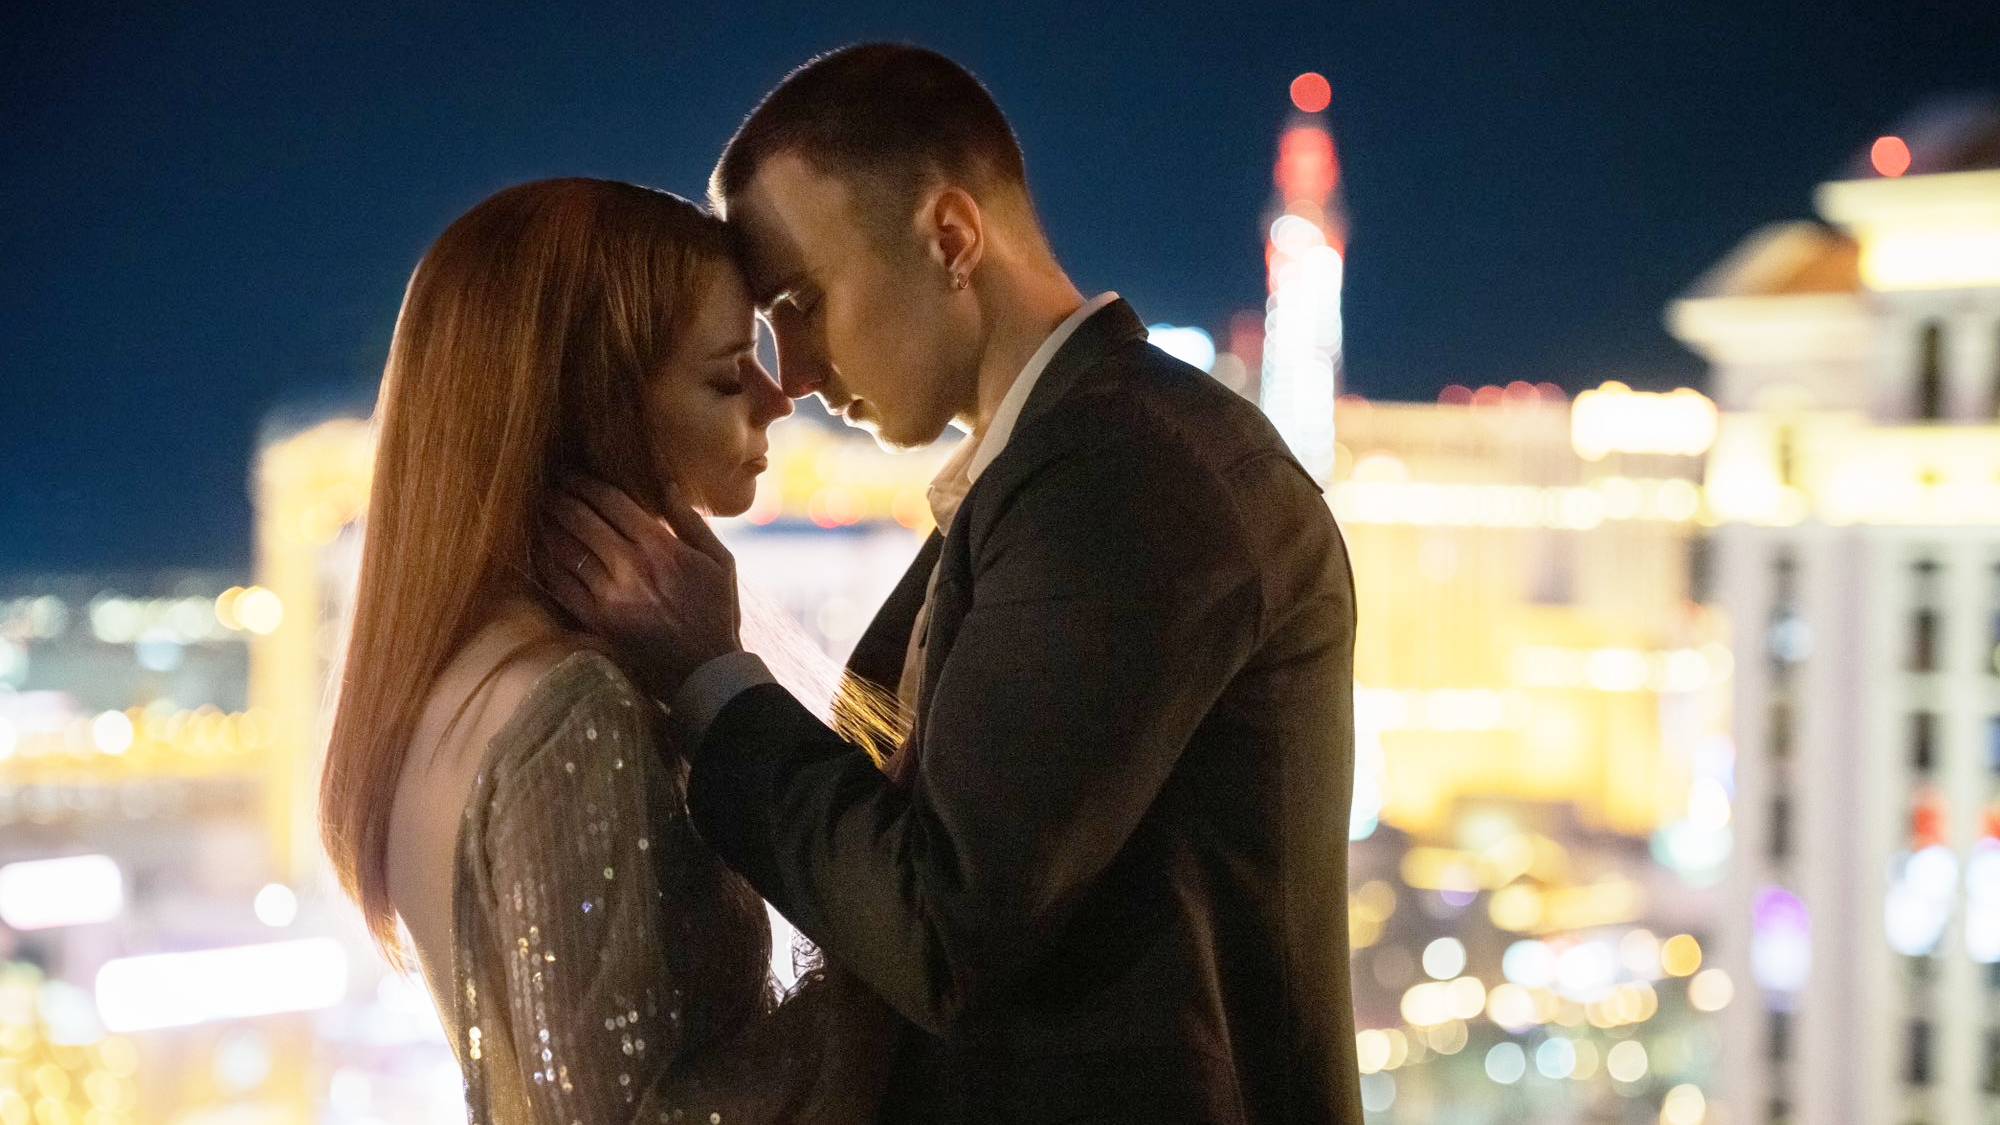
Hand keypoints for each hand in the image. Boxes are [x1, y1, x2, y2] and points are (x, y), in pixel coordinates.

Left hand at [539, 477, 742, 699]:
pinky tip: (538, 550)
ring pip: (565, 549)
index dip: (586, 483)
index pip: (612, 502)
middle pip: (582, 520)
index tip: (573, 474)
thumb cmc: (717, 612)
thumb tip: (668, 485)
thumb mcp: (720, 562)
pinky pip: (560, 585)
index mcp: (662, 548)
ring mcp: (610, 596)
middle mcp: (632, 567)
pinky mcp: (596, 621)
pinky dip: (545, 564)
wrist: (706, 671)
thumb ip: (692, 522)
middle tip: (549, 486)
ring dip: (548, 525)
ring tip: (538, 512)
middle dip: (561, 498)